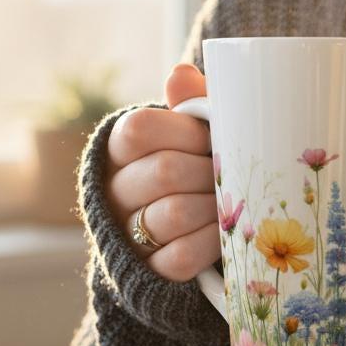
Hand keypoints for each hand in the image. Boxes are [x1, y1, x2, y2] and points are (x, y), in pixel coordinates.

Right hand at [105, 63, 219, 280]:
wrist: (178, 238)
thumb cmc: (189, 171)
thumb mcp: (189, 137)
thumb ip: (189, 107)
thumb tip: (182, 74)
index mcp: (120, 149)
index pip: (138, 130)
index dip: (183, 132)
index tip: (210, 138)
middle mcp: (114, 190)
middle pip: (163, 172)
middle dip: (208, 172)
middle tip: (230, 173)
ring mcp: (126, 233)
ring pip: (172, 214)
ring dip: (213, 207)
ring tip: (231, 202)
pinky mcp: (147, 271)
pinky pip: (180, 256)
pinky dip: (210, 243)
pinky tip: (225, 236)